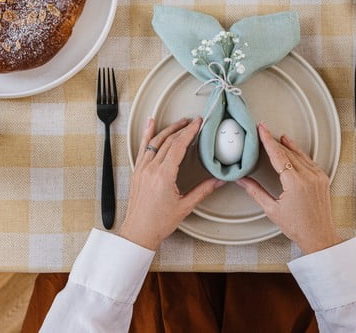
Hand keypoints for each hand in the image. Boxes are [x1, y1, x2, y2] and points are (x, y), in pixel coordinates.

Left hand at [119, 117, 223, 250]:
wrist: (138, 232)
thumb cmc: (158, 223)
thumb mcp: (185, 206)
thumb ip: (203, 190)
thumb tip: (218, 181)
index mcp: (163, 175)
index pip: (179, 146)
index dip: (190, 132)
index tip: (197, 124)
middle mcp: (151, 169)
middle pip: (168, 141)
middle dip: (183, 128)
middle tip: (193, 122)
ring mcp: (142, 169)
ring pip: (155, 141)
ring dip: (168, 129)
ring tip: (179, 122)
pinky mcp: (137, 171)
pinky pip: (142, 148)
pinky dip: (147, 134)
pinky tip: (149, 124)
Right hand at [237, 123, 341, 254]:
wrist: (319, 236)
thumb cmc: (298, 227)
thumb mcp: (271, 209)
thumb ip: (255, 191)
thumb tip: (241, 180)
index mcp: (294, 182)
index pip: (277, 155)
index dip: (267, 140)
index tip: (262, 129)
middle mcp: (308, 176)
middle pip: (288, 152)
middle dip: (275, 141)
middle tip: (265, 131)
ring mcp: (318, 176)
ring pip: (300, 154)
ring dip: (288, 145)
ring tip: (278, 137)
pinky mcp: (323, 179)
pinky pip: (309, 161)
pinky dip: (300, 154)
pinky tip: (294, 150)